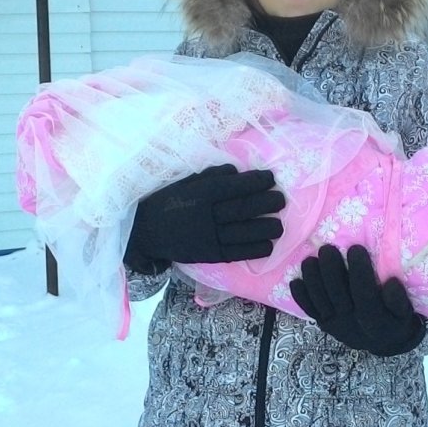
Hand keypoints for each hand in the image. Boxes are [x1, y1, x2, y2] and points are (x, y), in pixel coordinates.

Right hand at [125, 164, 284, 268]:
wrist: (146, 231)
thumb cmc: (168, 201)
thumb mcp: (186, 182)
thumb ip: (211, 175)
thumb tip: (238, 171)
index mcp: (200, 194)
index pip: (234, 186)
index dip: (256, 181)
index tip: (270, 178)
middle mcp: (205, 215)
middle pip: (243, 208)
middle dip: (267, 203)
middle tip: (281, 200)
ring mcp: (208, 237)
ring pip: (244, 232)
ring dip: (267, 228)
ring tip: (279, 224)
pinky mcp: (209, 255)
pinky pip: (237, 253)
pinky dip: (255, 250)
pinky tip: (269, 245)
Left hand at [290, 244, 424, 355]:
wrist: (384, 342)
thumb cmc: (395, 319)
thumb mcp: (405, 313)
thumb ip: (399, 300)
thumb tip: (391, 282)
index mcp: (374, 318)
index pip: (364, 292)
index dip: (359, 271)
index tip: (355, 248)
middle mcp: (352, 322)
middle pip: (338, 294)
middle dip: (331, 270)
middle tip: (326, 248)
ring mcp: (336, 324)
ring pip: (321, 301)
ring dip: (312, 280)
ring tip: (309, 260)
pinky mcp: (325, 324)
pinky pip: (310, 311)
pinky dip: (301, 297)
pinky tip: (295, 281)